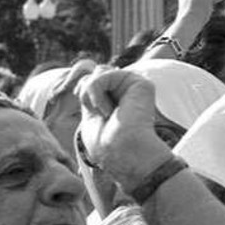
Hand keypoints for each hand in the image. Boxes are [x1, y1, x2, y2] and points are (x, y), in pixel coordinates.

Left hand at [78, 69, 169, 185]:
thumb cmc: (106, 145)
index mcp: (117, 101)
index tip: (88, 109)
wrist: (123, 154)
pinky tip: (108, 110)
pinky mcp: (141, 84)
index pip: (94, 80)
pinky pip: (107, 73)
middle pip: (96, 72)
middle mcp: (127, 92)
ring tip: (104, 112)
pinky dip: (97, 90)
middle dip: (86, 90)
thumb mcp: (90, 115)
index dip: (83, 89)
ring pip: (100, 71)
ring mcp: (134, 87)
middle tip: (98, 113)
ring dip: (91, 92)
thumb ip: (91, 93)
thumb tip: (90, 73)